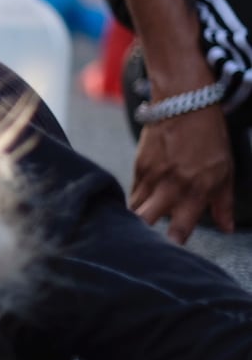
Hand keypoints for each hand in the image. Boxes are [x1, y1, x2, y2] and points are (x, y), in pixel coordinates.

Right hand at [129, 108, 234, 242]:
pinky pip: (134, 192)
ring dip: (136, 221)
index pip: (179, 229)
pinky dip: (137, 201)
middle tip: (142, 247)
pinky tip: (141, 205)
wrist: (184, 103)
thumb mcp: (226, 171)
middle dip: (141, 236)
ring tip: (137, 231)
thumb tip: (226, 228)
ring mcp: (151, 177)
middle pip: (144, 221)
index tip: (167, 256)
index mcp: (196, 190)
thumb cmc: (210, 136)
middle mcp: (170, 187)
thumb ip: (224, 203)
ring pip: (134, 209)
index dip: (171, 246)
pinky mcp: (138, 167)